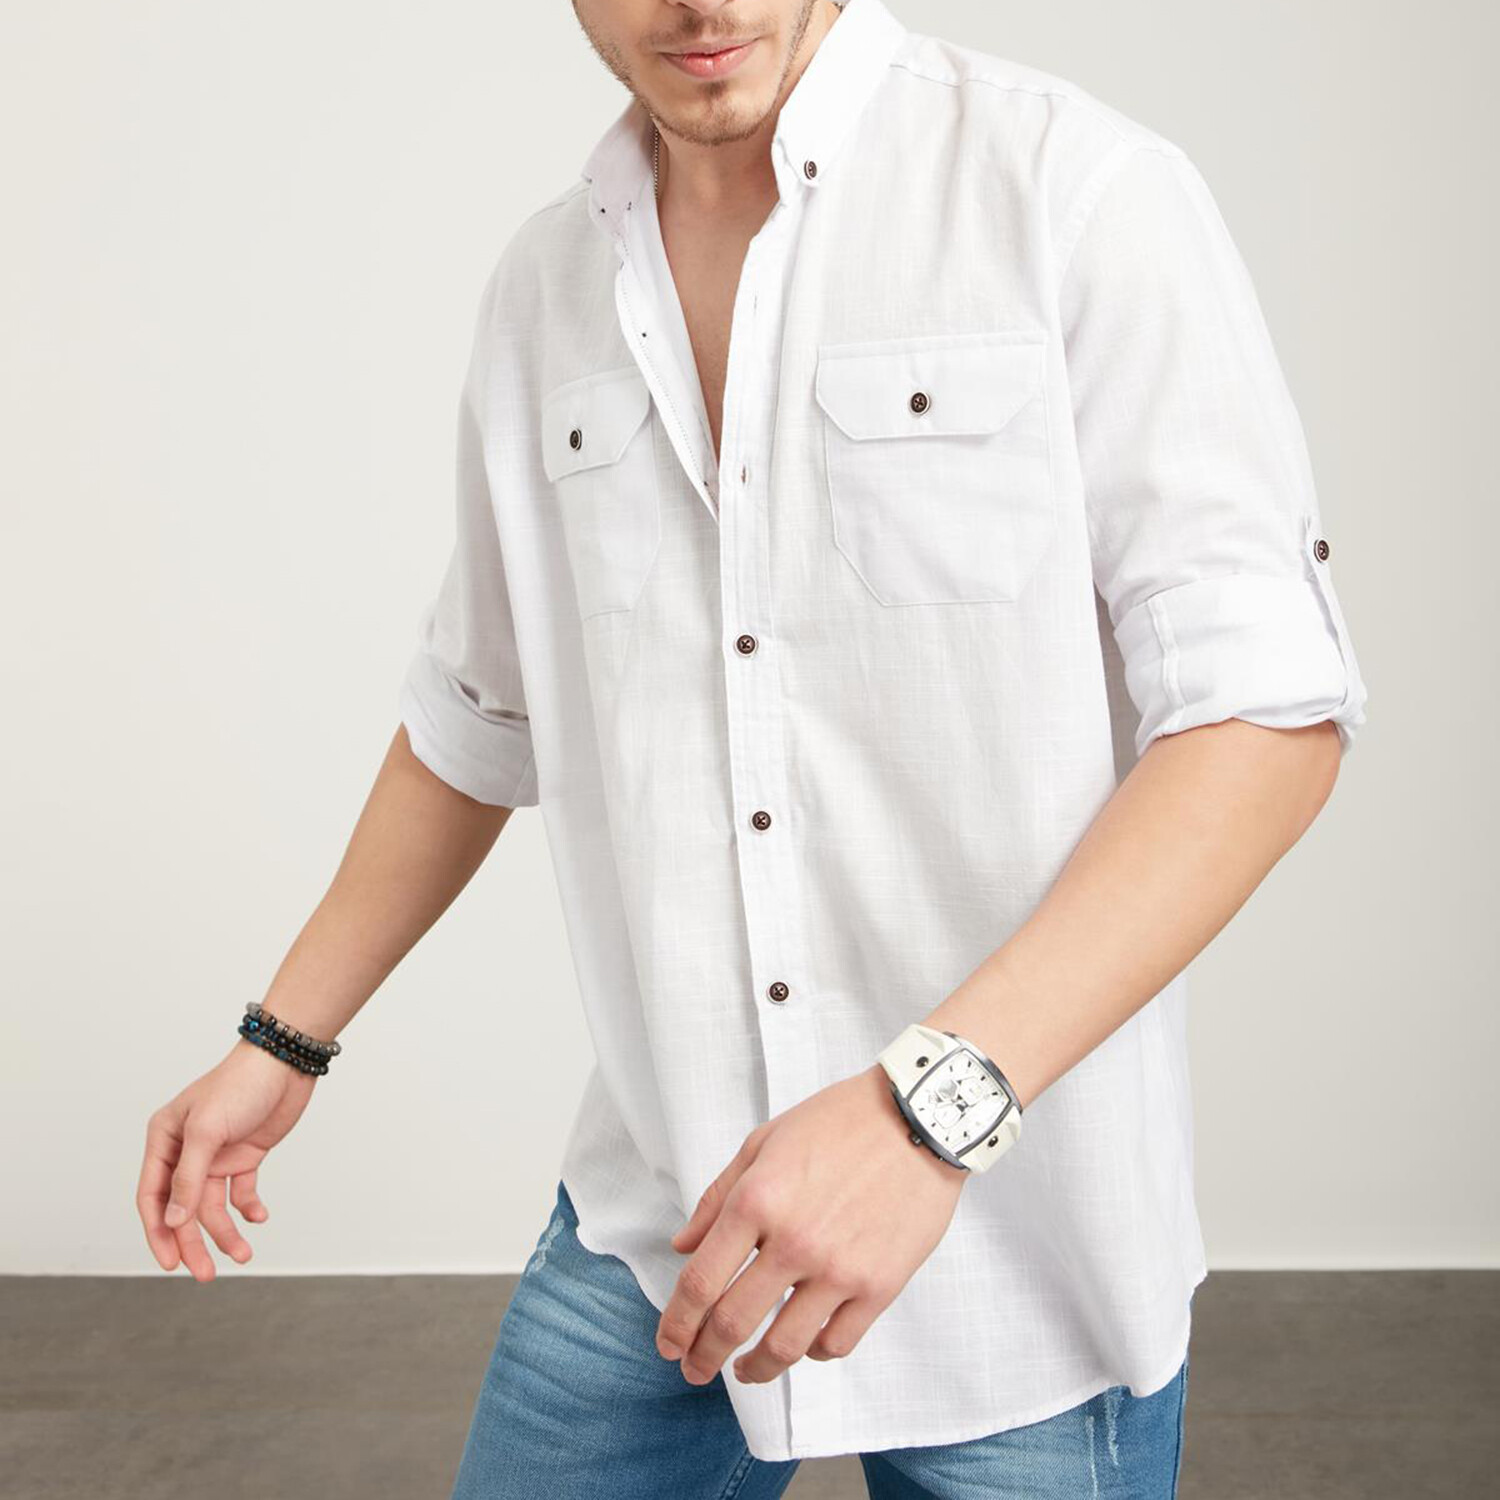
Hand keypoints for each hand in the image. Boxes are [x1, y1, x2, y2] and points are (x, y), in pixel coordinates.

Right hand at [136, 1039, 316, 1280]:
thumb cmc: (240, 1085)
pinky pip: (241, 1192)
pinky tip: (259, 1217)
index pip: (153, 1197)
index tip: (171, 1264)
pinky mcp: (245, 1155)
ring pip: (213, 1206)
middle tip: (206, 1275)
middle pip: (183, 1209)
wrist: (286, 1062)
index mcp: (164, 1141)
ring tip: (244, 1255)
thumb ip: (188, 1178)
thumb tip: (173, 1221)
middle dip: (194, 1243)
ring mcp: (216, 1154)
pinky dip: (248, 1208)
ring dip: (226, 1231)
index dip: (159, 1233)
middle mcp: (186, 1151)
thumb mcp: (207, 1131)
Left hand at [655, 1064, 966, 1386]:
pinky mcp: (880, 1286)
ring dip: (754, 1370)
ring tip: (744, 1371)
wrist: (918, 1118)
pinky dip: (812, 1353)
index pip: (700, 1282)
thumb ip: (718, 1197)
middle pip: (732, 1322)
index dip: (676, 1323)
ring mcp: (839, 1269)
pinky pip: (837, 1343)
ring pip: (783, 1347)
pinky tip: (802, 1343)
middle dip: (703, 1356)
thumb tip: (684, 1246)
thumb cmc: (838, 1122)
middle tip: (694, 1369)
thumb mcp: (764, 1142)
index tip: (669, 1343)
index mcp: (757, 1200)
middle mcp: (793, 1241)